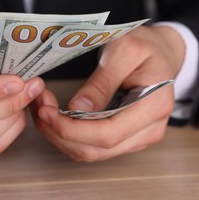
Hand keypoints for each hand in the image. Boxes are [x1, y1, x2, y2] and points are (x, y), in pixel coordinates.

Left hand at [31, 25, 184, 161]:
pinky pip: (94, 147)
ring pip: (92, 153)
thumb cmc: (144, 47)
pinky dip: (69, 136)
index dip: (72, 129)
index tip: (46, 112)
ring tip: (41, 111)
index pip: (108, 133)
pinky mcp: (126, 138)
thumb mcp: (123, 52)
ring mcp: (138, 138)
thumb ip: (102, 82)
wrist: (161, 53)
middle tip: (38, 107)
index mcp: (154, 106)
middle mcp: (149, 130)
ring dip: (60, 136)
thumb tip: (77, 109)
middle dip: (60, 133)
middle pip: (97, 149)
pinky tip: (54, 118)